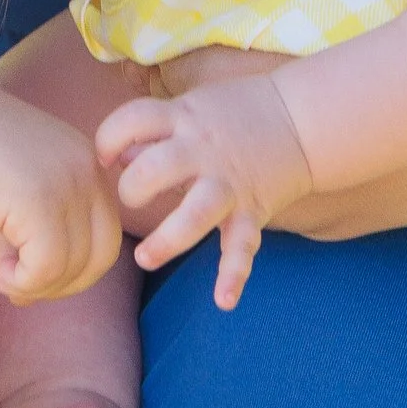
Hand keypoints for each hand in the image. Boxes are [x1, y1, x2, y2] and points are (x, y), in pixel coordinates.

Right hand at [0, 92, 120, 302]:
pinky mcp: (41, 202)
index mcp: (87, 164)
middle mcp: (88, 172)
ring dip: (34, 287)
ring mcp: (68, 185)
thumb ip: (27, 240)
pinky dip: (20, 284)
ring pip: (73, 267)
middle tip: (20, 287)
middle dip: (64, 284)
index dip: (75, 269)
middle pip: (103, 254)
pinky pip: (45, 268)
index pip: (106, 235)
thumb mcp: (10, 198)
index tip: (31, 275)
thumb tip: (27, 293)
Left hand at [98, 70, 312, 308]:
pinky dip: (234, 275)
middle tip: (132, 198)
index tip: (105, 156)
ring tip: (143, 258)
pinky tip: (223, 300)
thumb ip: (155, 130)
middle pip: (154, 169)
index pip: (133, 120)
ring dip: (166, 240)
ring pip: (193, 213)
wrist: (301, 119)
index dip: (108, 138)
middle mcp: (202, 151)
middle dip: (132, 189)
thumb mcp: (192, 106)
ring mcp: (228, 183)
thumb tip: (118, 156)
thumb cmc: (236, 112)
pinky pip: (242, 246)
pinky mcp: (252, 210)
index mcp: (183, 118)